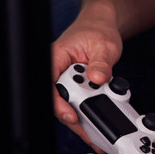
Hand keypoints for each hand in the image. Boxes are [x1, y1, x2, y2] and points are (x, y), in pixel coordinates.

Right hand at [50, 8, 122, 145]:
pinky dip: (90, 110)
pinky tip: (99, 117)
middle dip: (75, 114)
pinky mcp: (75, 86)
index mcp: (56, 57)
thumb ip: (101, 63)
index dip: (58, 104)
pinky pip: (79, 102)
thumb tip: (98, 78)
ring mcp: (66, 79)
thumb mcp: (104, 45)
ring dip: (84, 115)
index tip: (71, 115)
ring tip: (98, 125)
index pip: (50, 85)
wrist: (102, 26)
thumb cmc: (97, 31)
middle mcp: (57, 71)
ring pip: (70, 104)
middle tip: (91, 127)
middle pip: (59, 99)